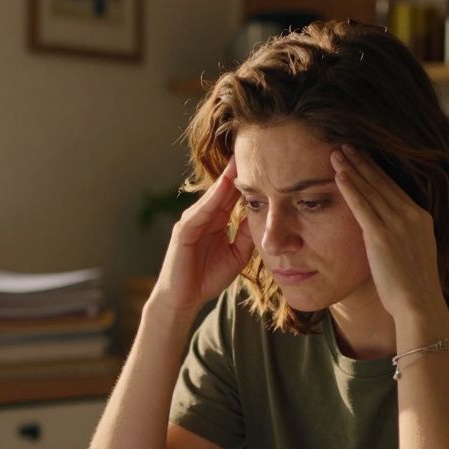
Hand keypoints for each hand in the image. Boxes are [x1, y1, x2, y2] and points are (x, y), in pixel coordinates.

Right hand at [148, 158, 253, 317]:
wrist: (184, 299)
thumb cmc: (207, 278)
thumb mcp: (237, 255)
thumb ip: (247, 236)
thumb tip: (264, 217)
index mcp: (217, 221)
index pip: (233, 195)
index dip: (246, 180)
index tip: (263, 163)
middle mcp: (204, 216)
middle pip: (223, 189)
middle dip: (236, 171)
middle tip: (252, 149)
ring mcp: (192, 221)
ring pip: (212, 196)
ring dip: (225, 179)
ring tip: (239, 160)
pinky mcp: (184, 231)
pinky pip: (200, 212)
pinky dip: (211, 199)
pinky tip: (222, 187)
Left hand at [331, 145, 445, 324]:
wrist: (419, 304)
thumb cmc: (413, 286)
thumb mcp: (414, 252)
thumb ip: (402, 235)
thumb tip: (385, 230)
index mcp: (421, 217)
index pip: (394, 187)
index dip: (376, 169)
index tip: (362, 155)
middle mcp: (411, 215)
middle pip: (382, 182)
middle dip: (362, 161)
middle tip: (346, 144)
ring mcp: (398, 224)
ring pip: (370, 190)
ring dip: (351, 169)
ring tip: (336, 154)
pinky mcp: (382, 236)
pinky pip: (362, 206)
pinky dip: (350, 189)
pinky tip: (339, 176)